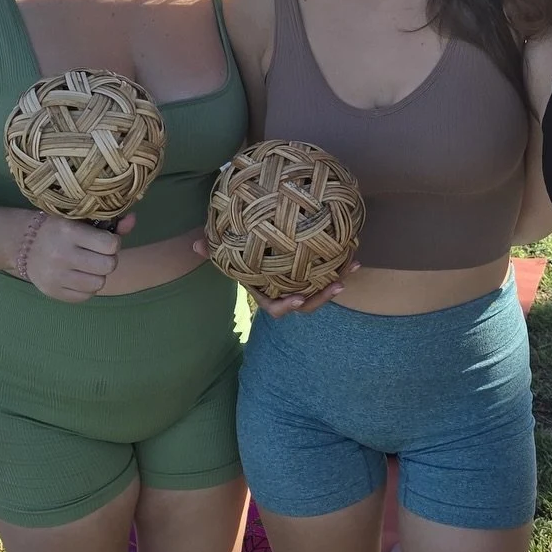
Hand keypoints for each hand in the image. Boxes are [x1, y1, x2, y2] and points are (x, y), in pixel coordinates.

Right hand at [25, 213, 123, 301]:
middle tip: (99, 255)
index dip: (113, 243)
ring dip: (99, 275)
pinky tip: (78, 276)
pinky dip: (86, 287)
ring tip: (89, 266)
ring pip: (99, 284)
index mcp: (69, 231)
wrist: (23, 243)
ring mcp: (55, 276)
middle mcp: (61, 254)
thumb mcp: (80, 220)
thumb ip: (109, 223)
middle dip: (108, 260)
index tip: (105, 241)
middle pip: (108, 266)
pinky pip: (85, 296)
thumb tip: (133, 220)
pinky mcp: (52, 292)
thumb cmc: (58, 228)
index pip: (110, 245)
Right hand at [193, 237, 359, 314]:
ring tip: (352, 267)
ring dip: (337, 281)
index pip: (275, 308)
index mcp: (266, 293)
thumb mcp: (225, 254)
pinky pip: (328, 276)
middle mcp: (285, 292)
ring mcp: (301, 285)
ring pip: (320, 290)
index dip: (286, 305)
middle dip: (322, 297)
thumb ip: (212, 250)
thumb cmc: (241, 255)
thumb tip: (196, 243)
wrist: (257, 249)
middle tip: (337, 285)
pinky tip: (355, 256)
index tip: (297, 298)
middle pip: (305, 303)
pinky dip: (341, 269)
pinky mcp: (313, 274)